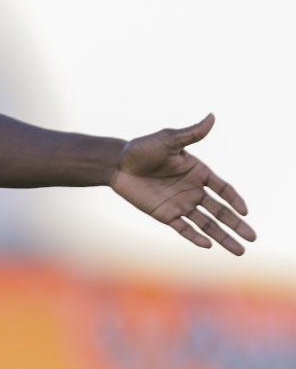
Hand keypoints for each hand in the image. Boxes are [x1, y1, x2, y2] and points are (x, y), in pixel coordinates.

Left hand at [111, 114, 255, 254]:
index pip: (223, 189)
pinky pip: (184, 228)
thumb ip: (190, 134)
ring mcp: (180, 203)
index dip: (234, 200)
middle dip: (236, 225)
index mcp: (198, 172)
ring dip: (223, 237)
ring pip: (206, 224)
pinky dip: (195, 237)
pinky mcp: (165, 214)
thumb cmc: (141, 149)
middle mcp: (192, 190)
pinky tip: (208, 246)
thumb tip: (212, 117)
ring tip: (239, 251)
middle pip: (220, 211)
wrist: (116, 164)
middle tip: (253, 238)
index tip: (245, 212)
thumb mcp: (167, 140)